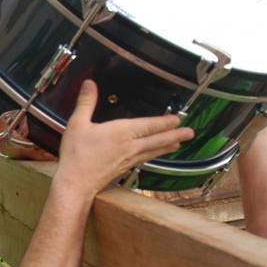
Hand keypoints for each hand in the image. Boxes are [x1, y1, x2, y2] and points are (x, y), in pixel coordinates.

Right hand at [53, 81, 192, 198]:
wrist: (76, 183)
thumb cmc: (76, 154)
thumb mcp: (77, 124)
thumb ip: (86, 102)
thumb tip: (89, 83)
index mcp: (121, 132)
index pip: (148, 126)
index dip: (164, 122)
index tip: (177, 119)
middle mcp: (129, 146)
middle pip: (157, 139)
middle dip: (174, 135)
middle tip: (190, 132)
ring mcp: (128, 159)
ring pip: (153, 151)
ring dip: (167, 146)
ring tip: (179, 143)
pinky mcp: (124, 169)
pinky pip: (144, 159)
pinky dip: (154, 155)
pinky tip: (155, 155)